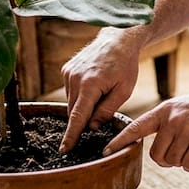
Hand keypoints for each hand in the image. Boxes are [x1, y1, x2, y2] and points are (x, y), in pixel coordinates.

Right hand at [59, 29, 142, 152]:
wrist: (117, 39)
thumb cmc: (125, 65)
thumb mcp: (124, 91)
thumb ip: (107, 110)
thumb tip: (92, 127)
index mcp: (90, 84)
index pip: (78, 117)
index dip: (71, 135)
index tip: (64, 150)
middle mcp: (74, 78)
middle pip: (74, 111)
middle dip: (84, 118)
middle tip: (102, 108)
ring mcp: (68, 73)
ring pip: (71, 103)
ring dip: (83, 106)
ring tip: (101, 92)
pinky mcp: (66, 70)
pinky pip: (70, 92)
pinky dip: (80, 96)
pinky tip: (94, 85)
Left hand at [104, 86, 188, 171]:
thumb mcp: (181, 106)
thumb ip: (165, 123)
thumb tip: (155, 149)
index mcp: (164, 110)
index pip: (136, 127)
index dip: (120, 141)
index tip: (105, 151)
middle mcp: (172, 120)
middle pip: (156, 154)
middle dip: (165, 159)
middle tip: (179, 151)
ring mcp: (186, 131)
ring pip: (172, 161)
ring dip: (182, 160)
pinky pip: (187, 166)